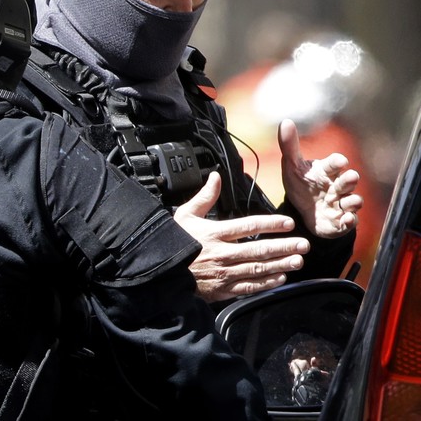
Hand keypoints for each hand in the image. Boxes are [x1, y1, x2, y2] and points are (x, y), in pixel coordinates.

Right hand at [174, 172, 310, 302]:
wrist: (163, 272)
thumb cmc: (174, 242)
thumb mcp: (185, 215)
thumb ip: (204, 197)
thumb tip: (216, 177)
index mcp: (215, 233)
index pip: (249, 226)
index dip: (271, 224)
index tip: (288, 223)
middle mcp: (222, 253)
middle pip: (259, 250)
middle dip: (284, 247)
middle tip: (303, 244)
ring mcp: (224, 273)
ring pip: (258, 269)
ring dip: (280, 264)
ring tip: (298, 260)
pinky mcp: (223, 290)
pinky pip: (249, 287)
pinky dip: (266, 283)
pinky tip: (280, 278)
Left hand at [278, 119, 362, 238]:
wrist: (303, 212)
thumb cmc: (301, 184)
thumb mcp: (292, 166)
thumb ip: (289, 145)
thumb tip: (285, 121)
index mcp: (326, 171)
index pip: (335, 163)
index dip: (338, 162)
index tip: (340, 161)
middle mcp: (337, 186)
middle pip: (349, 180)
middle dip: (350, 179)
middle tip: (350, 177)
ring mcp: (341, 203)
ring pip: (354, 201)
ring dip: (352, 200)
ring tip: (347, 201)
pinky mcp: (340, 220)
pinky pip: (349, 221)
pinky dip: (349, 220)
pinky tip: (345, 219)